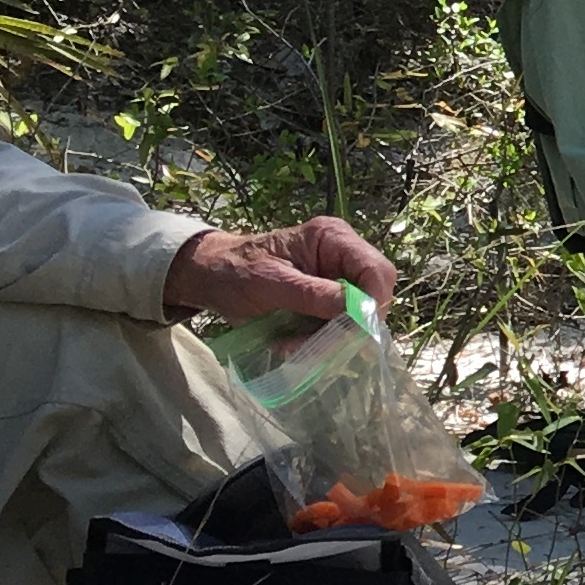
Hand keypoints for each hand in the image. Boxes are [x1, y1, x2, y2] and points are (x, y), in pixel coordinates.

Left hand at [166, 215, 398, 323]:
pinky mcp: (328, 298)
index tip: (353, 332)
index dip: (374, 302)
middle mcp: (343, 254)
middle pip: (375, 293)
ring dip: (333, 337)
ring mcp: (337, 276)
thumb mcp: (270, 284)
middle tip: (321, 346)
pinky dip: (322, 340)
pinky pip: (341, 323)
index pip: (377, 270)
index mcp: (332, 238)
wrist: (208, 277)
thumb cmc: (233, 272)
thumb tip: (358, 311)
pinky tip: (294, 343)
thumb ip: (314, 295)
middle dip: (352, 324)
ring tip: (294, 346)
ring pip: (360, 314)